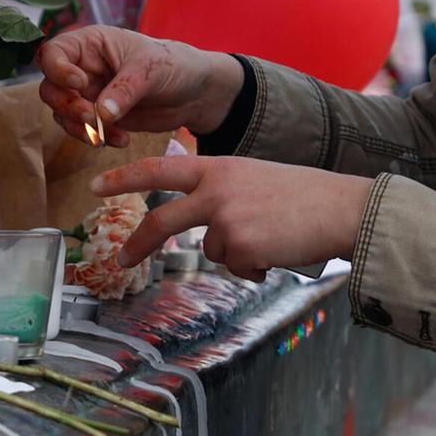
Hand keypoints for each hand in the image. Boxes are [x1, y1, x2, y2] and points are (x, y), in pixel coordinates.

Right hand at [37, 25, 244, 146]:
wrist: (195, 93)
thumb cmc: (174, 65)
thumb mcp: (151, 70)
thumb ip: (125, 89)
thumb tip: (100, 113)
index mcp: (92, 43)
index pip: (53, 51)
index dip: (58, 70)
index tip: (81, 84)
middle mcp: (84, 67)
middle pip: (51, 87)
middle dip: (68, 107)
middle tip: (94, 119)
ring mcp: (89, 93)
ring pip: (62, 113)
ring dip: (80, 128)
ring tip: (108, 136)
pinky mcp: (99, 116)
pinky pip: (82, 130)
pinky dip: (96, 138)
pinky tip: (121, 140)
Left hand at [91, 155, 373, 281]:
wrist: (339, 207)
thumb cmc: (302, 194)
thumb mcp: (253, 179)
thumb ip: (222, 194)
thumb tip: (205, 231)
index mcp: (219, 167)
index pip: (160, 168)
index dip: (125, 178)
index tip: (97, 186)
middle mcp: (216, 190)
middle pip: (163, 220)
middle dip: (137, 243)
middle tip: (120, 260)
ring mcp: (226, 219)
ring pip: (212, 251)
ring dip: (237, 253)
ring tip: (270, 236)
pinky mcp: (241, 247)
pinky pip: (236, 267)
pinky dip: (254, 266)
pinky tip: (278, 249)